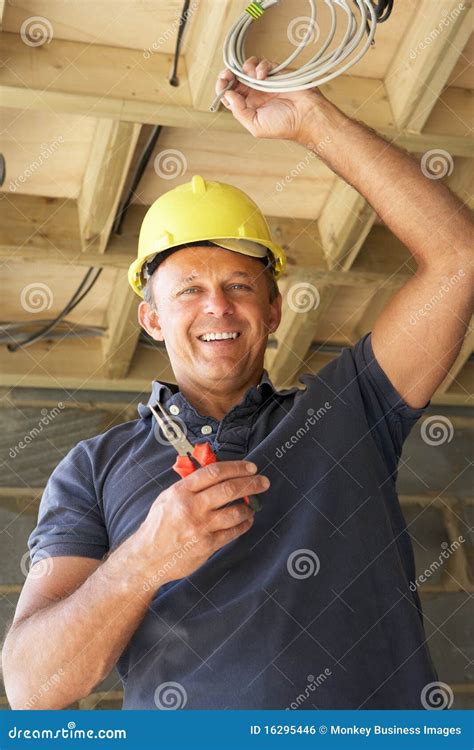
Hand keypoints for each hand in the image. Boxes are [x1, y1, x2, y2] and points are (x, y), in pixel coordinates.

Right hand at [138, 460, 270, 589]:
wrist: (147, 557)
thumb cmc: (158, 526)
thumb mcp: (167, 498)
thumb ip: (190, 485)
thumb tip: (217, 473)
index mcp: (180, 492)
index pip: (214, 472)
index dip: (237, 467)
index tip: (250, 468)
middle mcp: (191, 508)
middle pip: (229, 489)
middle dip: (251, 484)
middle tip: (263, 482)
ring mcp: (200, 527)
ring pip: (235, 512)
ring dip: (249, 507)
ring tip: (253, 505)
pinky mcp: (207, 545)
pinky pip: (233, 532)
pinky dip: (243, 524)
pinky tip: (246, 520)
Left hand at [215, 56, 322, 141]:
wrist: (306, 115)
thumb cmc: (284, 125)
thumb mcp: (256, 125)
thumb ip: (240, 111)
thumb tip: (228, 95)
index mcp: (248, 107)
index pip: (229, 94)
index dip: (223, 86)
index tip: (223, 81)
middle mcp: (254, 94)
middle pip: (235, 79)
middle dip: (230, 74)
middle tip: (228, 73)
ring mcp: (264, 83)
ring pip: (247, 69)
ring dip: (245, 69)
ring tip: (252, 76)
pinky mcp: (275, 73)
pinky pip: (262, 64)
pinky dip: (260, 66)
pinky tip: (263, 75)